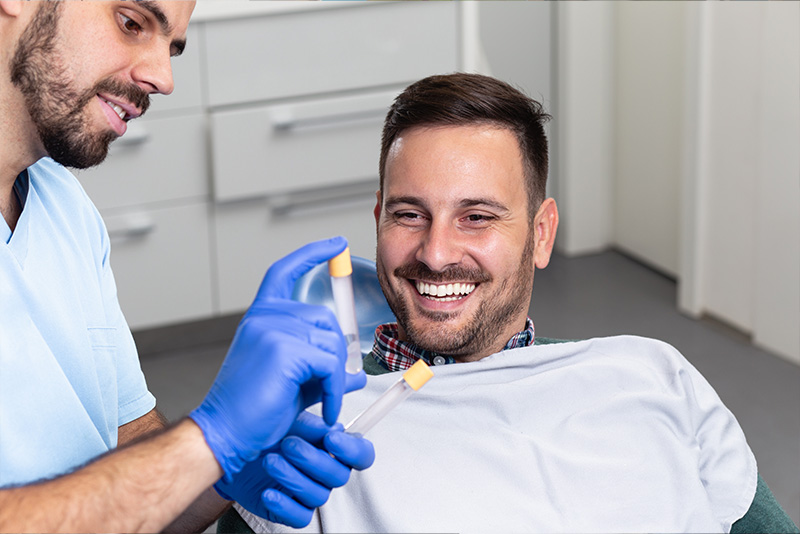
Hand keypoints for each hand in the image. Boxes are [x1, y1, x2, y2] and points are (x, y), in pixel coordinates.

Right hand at [189, 237, 367, 479]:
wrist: (224, 434)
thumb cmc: (252, 410)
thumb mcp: (295, 381)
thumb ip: (323, 368)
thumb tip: (356, 373)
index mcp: (261, 317)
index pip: (286, 271)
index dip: (313, 254)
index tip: (336, 245)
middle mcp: (265, 316)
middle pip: (325, 319)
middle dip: (335, 354)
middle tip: (326, 387)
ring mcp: (272, 329)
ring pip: (331, 342)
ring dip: (335, 377)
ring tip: (322, 402)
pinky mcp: (283, 349)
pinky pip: (330, 364)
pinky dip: (335, 390)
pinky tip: (325, 409)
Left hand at [214, 411, 374, 527]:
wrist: (228, 443)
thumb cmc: (262, 423)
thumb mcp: (292, 404)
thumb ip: (323, 398)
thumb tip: (352, 381)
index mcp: (331, 445)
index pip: (361, 453)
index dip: (352, 450)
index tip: (330, 439)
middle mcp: (323, 468)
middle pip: (339, 475)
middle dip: (313, 459)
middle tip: (289, 443)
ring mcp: (307, 489)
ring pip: (319, 495)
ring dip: (293, 477)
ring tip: (270, 460)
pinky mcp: (290, 508)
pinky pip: (299, 516)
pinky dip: (283, 504)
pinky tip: (268, 490)